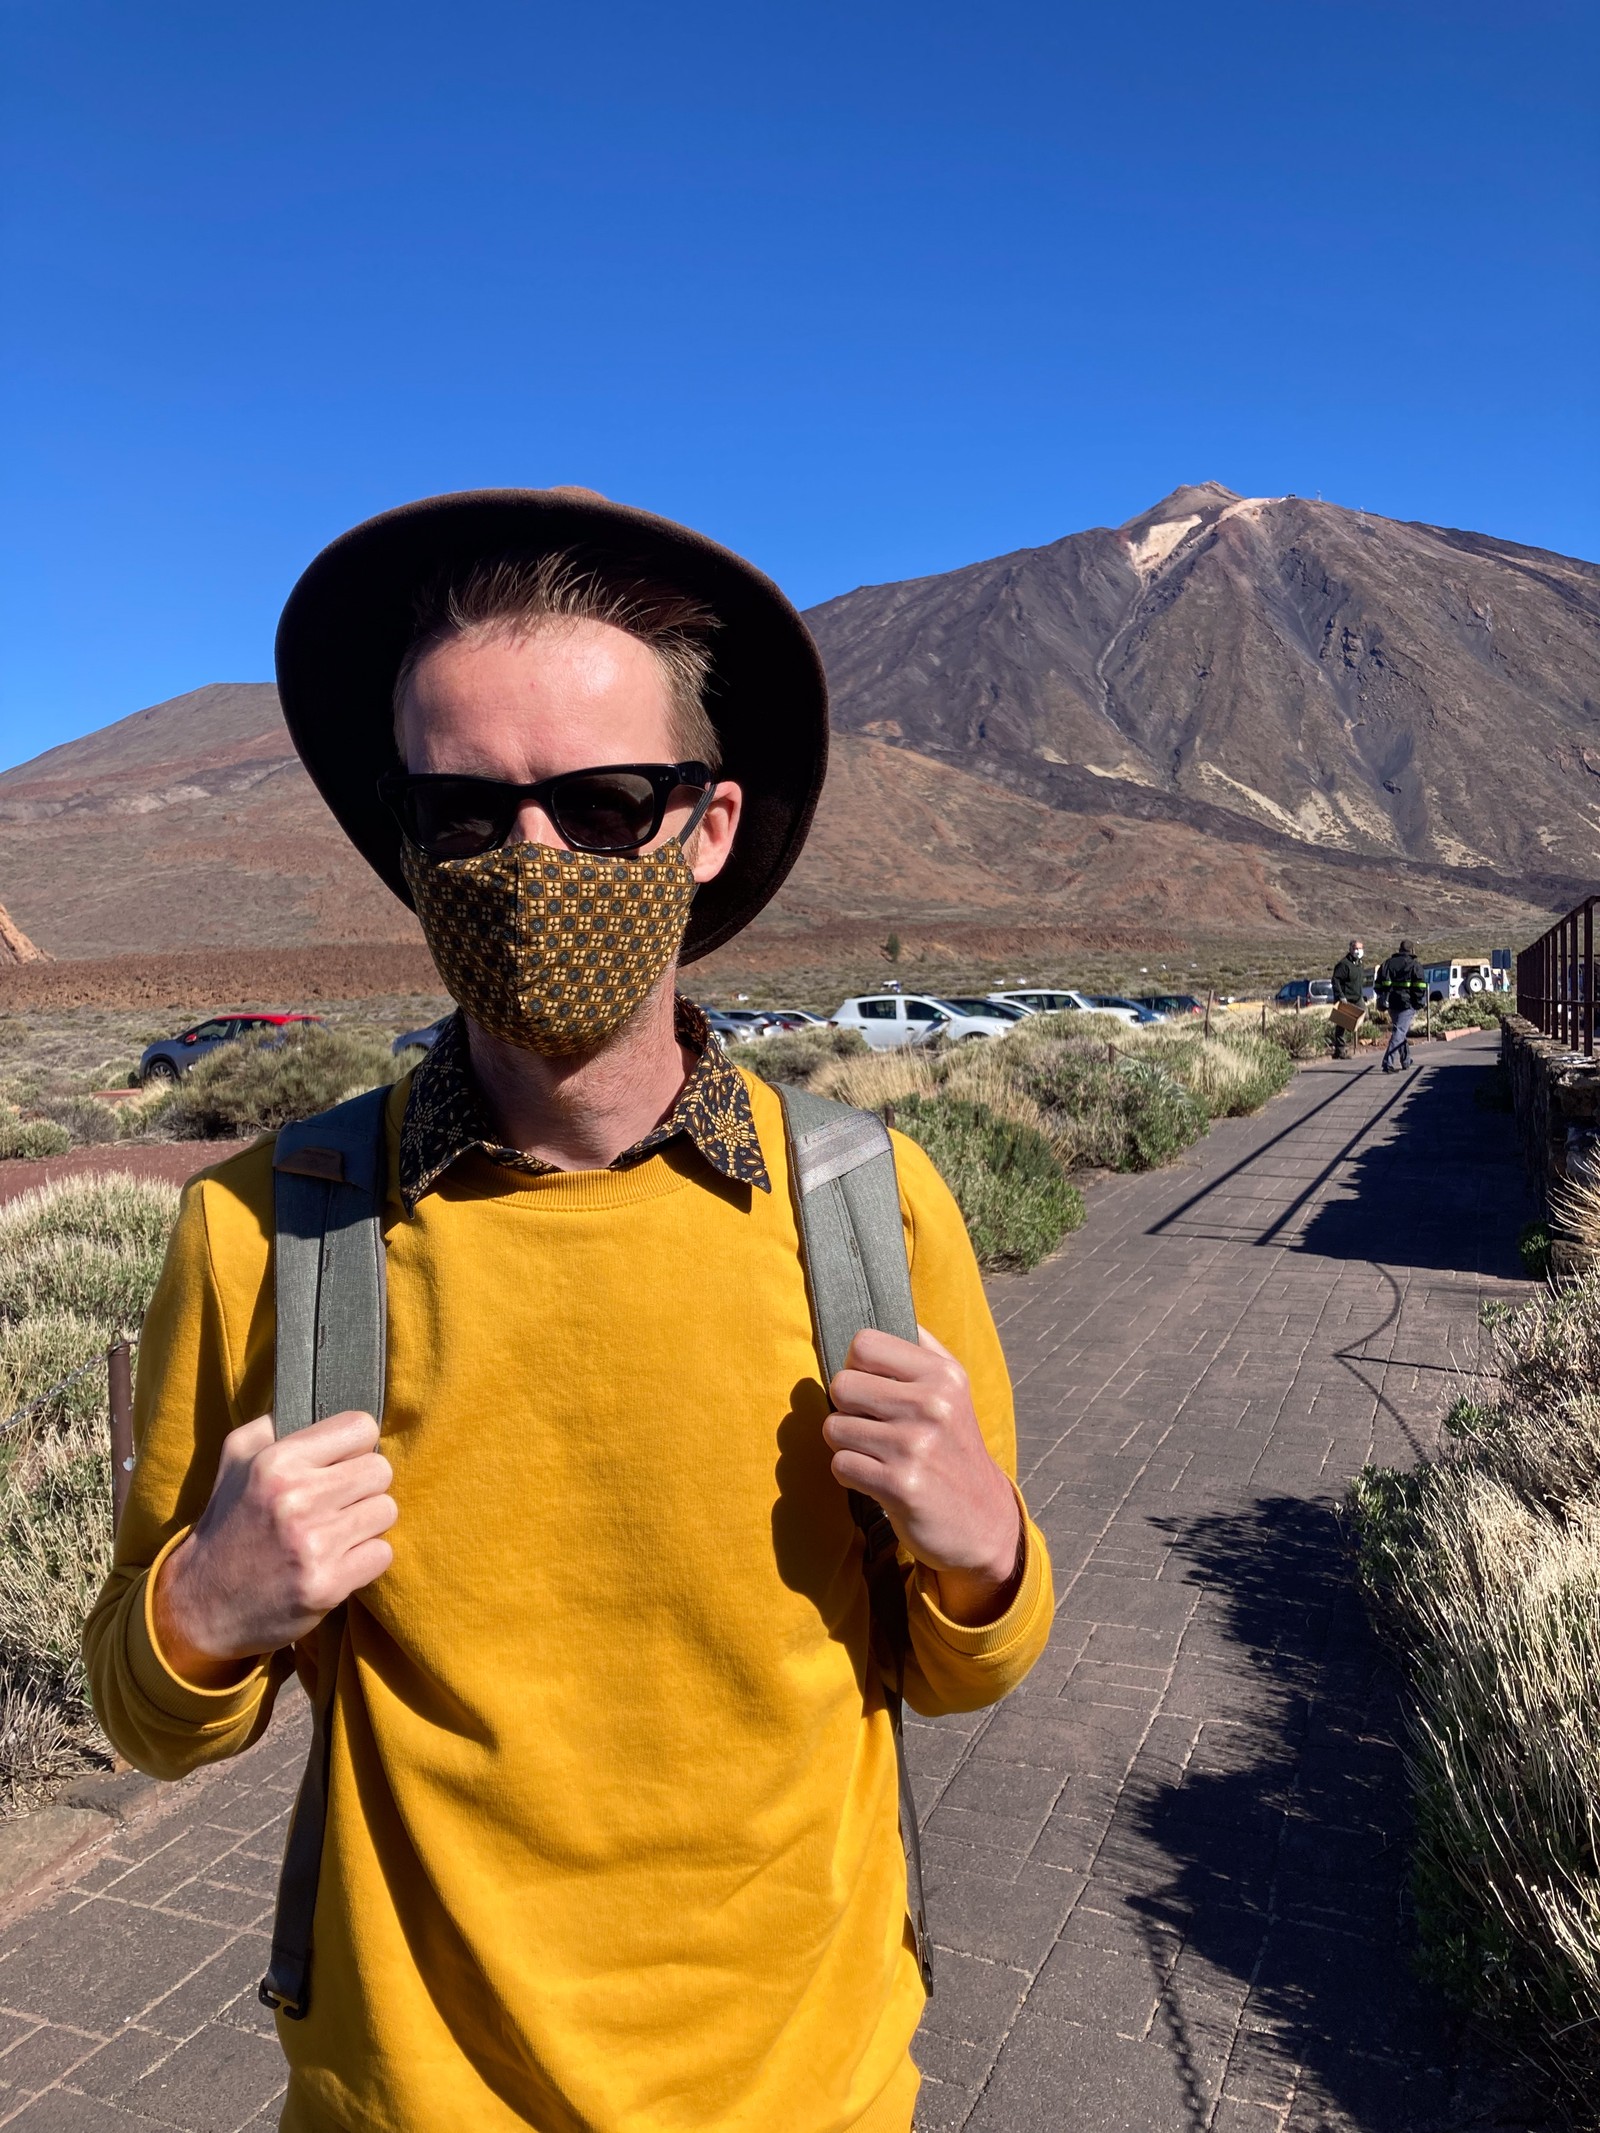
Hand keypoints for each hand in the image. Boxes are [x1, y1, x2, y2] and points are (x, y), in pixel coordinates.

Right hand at [153, 1412, 396, 1688]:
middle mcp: (296, 1498)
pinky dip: (366, 1559)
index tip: (343, 1462)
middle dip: (364, 1485)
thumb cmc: (228, 1523)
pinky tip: (338, 1561)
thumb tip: (320, 1397)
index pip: (361, 1427)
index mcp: (276, 1461)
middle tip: (340, 1502)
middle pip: (381, 1470)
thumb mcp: (236, 1459)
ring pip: (386, 1511)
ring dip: (367, 1523)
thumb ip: (275, 1423)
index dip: (357, 1445)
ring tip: (337, 1532)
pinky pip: (382, 1554)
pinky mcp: (326, 1584)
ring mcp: (313, 1544)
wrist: (200, 1604)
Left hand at [824, 1327, 1022, 1625]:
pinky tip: (878, 1480)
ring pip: (834, 1427)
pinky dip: (851, 1475)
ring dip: (848, 1446)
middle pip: (841, 1384)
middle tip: (873, 1428)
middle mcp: (932, 1404)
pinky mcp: (901, 1485)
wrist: (983, 1521)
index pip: (863, 1343)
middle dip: (847, 1409)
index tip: (873, 1391)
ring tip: (879, 1455)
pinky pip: (840, 1465)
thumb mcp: (954, 1391)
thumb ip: (920, 1348)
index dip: (857, 1367)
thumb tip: (883, 1307)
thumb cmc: (954, 1448)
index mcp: (943, 1374)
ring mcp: (916, 1445)